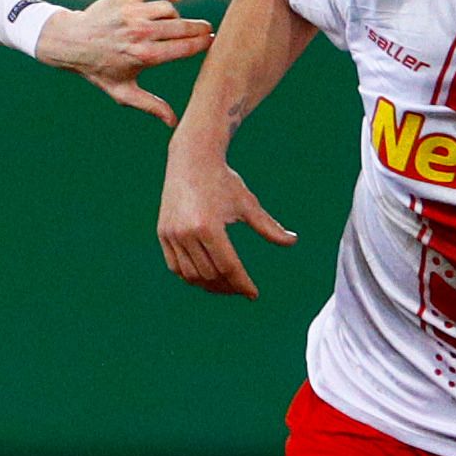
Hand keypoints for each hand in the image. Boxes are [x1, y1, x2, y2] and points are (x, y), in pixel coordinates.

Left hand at [37, 0, 208, 125]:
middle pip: (183, 27)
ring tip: (175, 25)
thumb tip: (174, 123)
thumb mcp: (122, 91)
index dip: (204, 44)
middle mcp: (139, 33)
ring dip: (176, 17)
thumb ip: (149, 105)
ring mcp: (132, 13)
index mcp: (144, 56)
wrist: (70, 42)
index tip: (213, 43)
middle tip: (207, 31)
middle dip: (200, 30)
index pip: (186, 48)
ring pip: (169, 10)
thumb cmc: (99, 68)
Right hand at [155, 151, 293, 295]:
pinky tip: (206, 277)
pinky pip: (176, 266)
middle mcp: (187, 233)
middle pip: (210, 274)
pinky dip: (190, 276)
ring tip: (226, 286)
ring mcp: (171, 234)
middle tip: (242, 289)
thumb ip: (268, 227)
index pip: (228, 267)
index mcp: (209, 226)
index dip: (243, 284)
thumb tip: (292, 241)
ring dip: (209, 285)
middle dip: (228, 287)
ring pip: (191, 275)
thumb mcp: (248, 204)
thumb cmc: (223, 181)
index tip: (253, 294)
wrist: (191, 160)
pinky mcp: (163, 234)